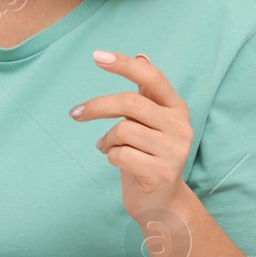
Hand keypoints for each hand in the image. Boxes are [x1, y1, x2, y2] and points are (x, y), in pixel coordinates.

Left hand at [72, 50, 193, 219]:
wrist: (160, 201)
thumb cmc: (148, 154)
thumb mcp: (147, 121)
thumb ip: (146, 93)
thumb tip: (142, 55)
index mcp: (176, 107)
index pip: (152, 78)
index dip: (125, 65)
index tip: (96, 56)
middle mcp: (180, 126)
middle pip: (129, 102)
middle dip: (96, 106)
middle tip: (75, 114)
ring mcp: (174, 150)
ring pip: (123, 130)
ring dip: (106, 139)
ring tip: (107, 146)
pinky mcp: (162, 173)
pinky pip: (120, 154)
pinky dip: (110, 156)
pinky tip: (116, 160)